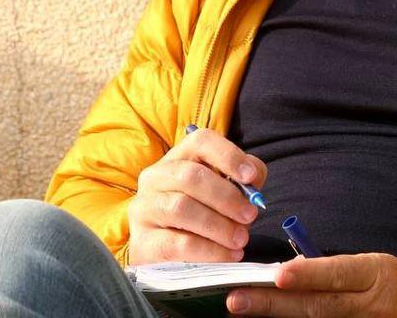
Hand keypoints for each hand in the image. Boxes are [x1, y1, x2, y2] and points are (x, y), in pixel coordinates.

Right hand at [127, 127, 267, 264]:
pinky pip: (176, 244)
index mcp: (178, 157)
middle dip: (227, 197)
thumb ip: (242, 180)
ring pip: (181, 209)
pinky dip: (209, 250)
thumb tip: (254, 178)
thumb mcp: (223, 191)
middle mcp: (155, 177)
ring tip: (241, 239)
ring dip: (218, 225)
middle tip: (250, 216)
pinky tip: (228, 255)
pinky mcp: (142, 243)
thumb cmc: (200, 214)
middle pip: (190, 177)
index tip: (251, 177)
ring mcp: (144, 209)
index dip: (228, 156)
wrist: (165, 253)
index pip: (200, 141)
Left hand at [226, 253, 396, 316]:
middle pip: (316, 307)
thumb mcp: (365, 264)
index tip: (275, 275)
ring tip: (244, 313)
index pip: (336, 274)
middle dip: (274, 305)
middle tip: (237, 301)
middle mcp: (366, 306)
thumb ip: (328, 268)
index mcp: (371, 274)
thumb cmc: (384, 280)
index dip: (307, 276)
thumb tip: (284, 273)